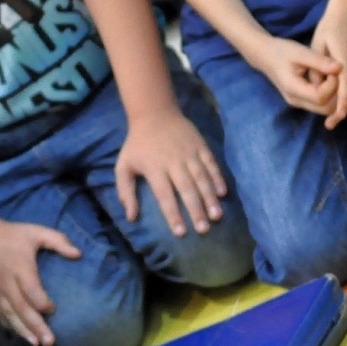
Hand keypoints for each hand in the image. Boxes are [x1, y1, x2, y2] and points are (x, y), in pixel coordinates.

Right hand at [0, 217, 80, 345]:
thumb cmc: (10, 235)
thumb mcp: (36, 232)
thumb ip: (58, 241)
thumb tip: (79, 254)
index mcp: (20, 269)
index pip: (32, 292)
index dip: (43, 304)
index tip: (53, 309)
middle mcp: (7, 284)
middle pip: (22, 309)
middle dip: (36, 327)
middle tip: (49, 342)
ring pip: (9, 315)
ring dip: (22, 331)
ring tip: (35, 345)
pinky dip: (7, 326)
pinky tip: (17, 337)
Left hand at [115, 110, 228, 236]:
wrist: (154, 113)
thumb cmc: (137, 145)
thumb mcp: (123, 166)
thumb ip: (125, 192)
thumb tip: (130, 217)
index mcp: (154, 169)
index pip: (165, 195)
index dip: (173, 214)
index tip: (180, 232)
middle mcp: (173, 162)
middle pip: (187, 189)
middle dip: (196, 210)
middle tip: (204, 229)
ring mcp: (189, 153)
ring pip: (202, 178)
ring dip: (210, 198)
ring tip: (217, 216)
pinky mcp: (200, 146)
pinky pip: (211, 164)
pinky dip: (218, 178)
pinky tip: (223, 193)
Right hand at [247, 37, 341, 115]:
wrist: (265, 56)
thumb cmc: (281, 51)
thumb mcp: (300, 52)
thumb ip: (320, 61)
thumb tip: (341, 68)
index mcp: (293, 89)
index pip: (320, 97)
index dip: (333, 85)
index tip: (336, 68)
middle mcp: (296, 101)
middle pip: (325, 109)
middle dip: (337, 93)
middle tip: (338, 74)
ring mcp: (298, 103)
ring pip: (325, 109)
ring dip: (335, 96)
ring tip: (335, 76)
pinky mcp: (302, 101)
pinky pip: (321, 105)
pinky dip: (331, 96)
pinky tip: (331, 80)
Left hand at [309, 5, 346, 128]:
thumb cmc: (330, 27)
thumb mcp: (317, 45)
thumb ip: (317, 66)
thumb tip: (315, 86)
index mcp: (345, 58)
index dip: (342, 103)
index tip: (336, 118)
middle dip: (344, 108)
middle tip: (331, 123)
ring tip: (335, 114)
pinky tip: (343, 97)